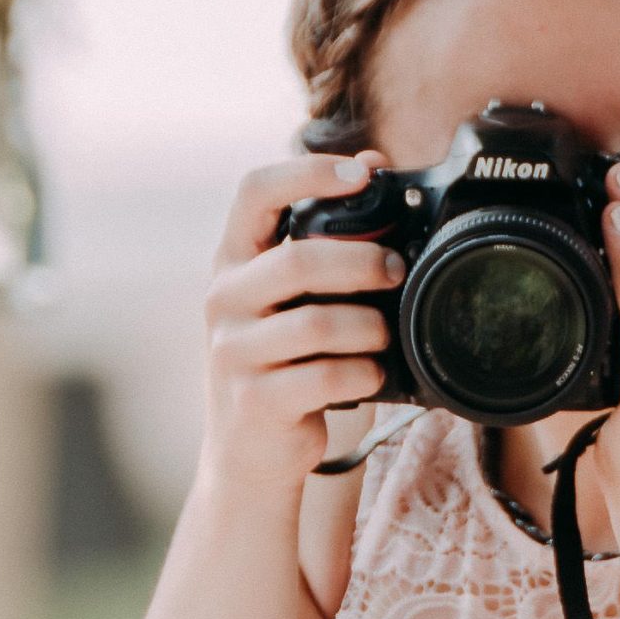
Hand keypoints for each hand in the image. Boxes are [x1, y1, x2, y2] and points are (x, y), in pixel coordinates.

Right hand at [201, 152, 405, 495]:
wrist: (248, 455)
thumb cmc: (281, 364)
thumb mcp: (288, 299)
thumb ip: (322, 240)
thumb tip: (375, 163)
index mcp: (232, 262)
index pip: (255, 192)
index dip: (309, 172)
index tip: (362, 173)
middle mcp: (223, 300)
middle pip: (297, 260)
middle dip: (362, 263)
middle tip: (396, 271)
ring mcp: (233, 353)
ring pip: (317, 323)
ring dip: (368, 327)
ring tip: (383, 335)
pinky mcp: (255, 401)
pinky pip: (324, 376)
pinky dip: (362, 372)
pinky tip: (370, 374)